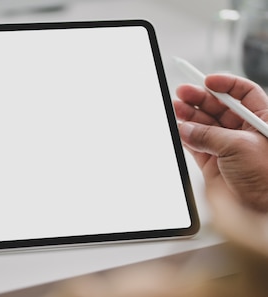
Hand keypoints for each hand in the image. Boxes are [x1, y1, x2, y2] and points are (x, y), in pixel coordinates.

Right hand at [174, 74, 267, 211]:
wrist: (261, 210)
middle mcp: (246, 132)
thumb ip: (209, 135)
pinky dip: (186, 137)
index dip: (225, 84)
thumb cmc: (267, 178)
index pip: (244, 93)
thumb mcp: (239, 146)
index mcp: (263, 120)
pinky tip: (178, 128)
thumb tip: (188, 127)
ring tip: (175, 109)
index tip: (207, 80)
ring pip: (205, 126)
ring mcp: (229, 148)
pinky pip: (196, 145)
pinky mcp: (214, 165)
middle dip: (201, 99)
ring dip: (189, 116)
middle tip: (182, 92)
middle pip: (220, 107)